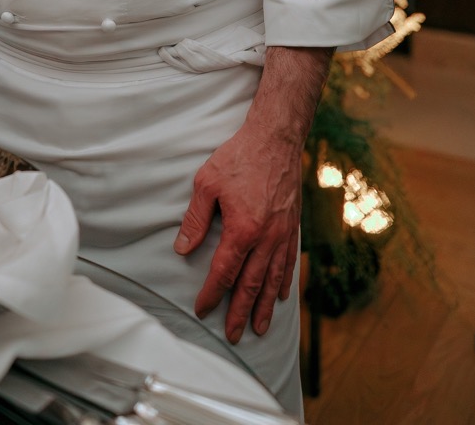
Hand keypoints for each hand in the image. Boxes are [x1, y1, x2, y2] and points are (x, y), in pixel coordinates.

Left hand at [173, 122, 300, 344]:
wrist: (275, 139)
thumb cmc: (238, 157)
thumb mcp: (207, 183)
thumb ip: (195, 219)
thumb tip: (182, 248)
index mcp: (242, 229)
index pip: (224, 272)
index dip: (212, 293)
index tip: (202, 309)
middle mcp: (266, 238)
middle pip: (251, 284)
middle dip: (240, 312)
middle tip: (233, 335)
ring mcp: (283, 233)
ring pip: (273, 279)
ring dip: (264, 306)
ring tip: (259, 327)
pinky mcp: (292, 225)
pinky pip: (288, 262)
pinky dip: (283, 282)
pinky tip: (280, 295)